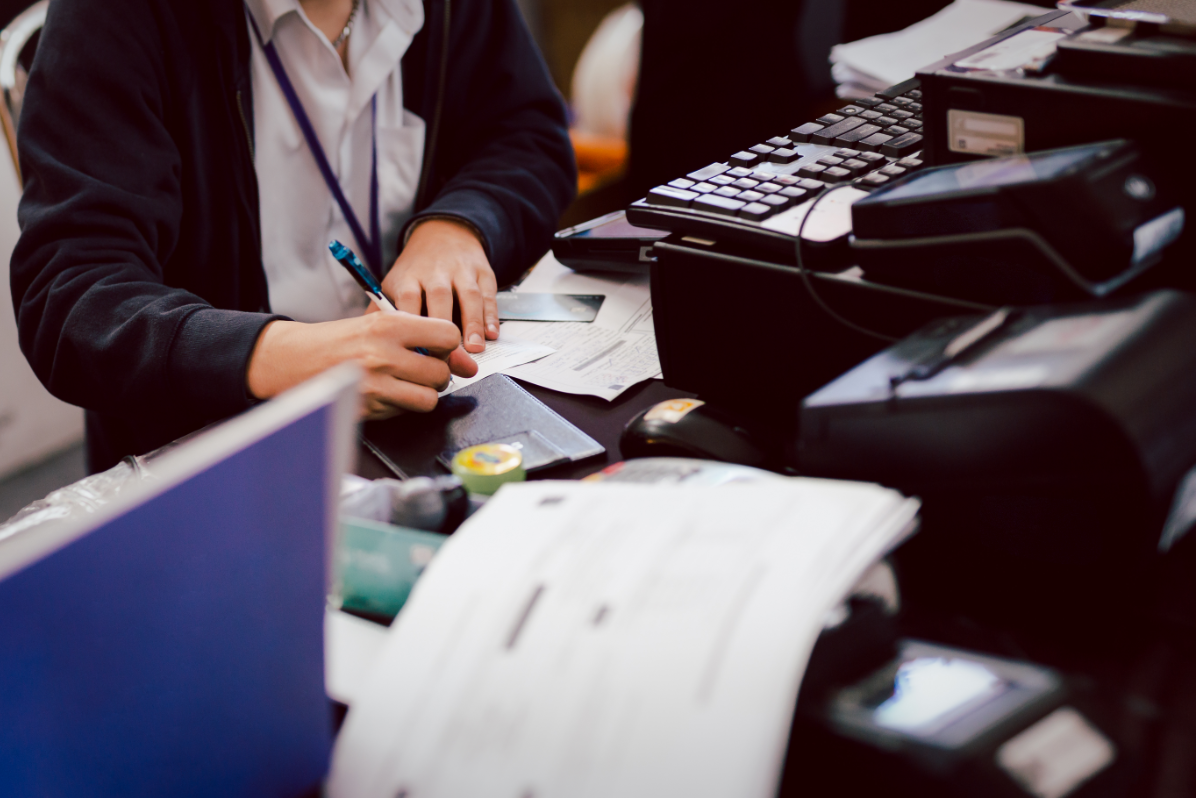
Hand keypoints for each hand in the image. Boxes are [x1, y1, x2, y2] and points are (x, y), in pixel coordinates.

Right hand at [246, 312, 478, 419]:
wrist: (294, 360)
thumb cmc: (340, 340)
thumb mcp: (379, 324)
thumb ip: (423, 338)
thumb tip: (466, 362)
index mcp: (388, 325)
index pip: (448, 335)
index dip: (448, 345)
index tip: (439, 348)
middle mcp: (383, 355)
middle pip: (440, 372)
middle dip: (434, 373)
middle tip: (417, 367)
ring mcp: (375, 385)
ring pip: (428, 398)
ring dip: (421, 393)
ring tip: (404, 382)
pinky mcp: (367, 409)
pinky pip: (404, 412)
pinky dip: (400, 405)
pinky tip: (384, 392)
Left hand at [381, 218, 498, 353]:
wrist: (443, 233)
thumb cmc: (416, 270)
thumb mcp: (393, 284)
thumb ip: (380, 312)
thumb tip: (367, 343)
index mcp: (408, 277)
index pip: (409, 302)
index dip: (414, 328)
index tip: (417, 354)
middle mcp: (435, 272)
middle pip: (440, 299)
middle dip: (444, 330)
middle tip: (447, 358)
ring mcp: (461, 271)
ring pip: (469, 297)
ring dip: (472, 324)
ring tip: (474, 349)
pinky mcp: (483, 272)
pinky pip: (489, 295)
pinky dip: (491, 316)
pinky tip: (491, 334)